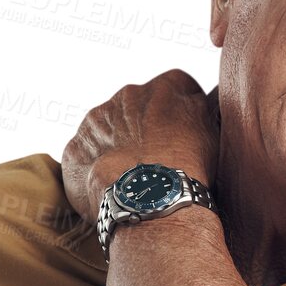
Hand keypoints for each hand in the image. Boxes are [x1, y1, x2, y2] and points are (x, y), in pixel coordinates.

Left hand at [61, 69, 220, 223]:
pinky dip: (96, 169)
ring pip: (107, 129)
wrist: (149, 198)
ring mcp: (94, 122)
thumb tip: (196, 102)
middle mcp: (125, 95)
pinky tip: (112, 188)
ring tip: (133, 177)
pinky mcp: (74, 150)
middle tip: (157, 158)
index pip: (177, 87)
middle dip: (144, 128)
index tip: (185, 132)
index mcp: (164, 87)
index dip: (181, 110)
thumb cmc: (187, 165)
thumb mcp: (212, 129)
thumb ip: (201, 108)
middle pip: (135, 107)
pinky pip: (85, 156)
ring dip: (117, 146)